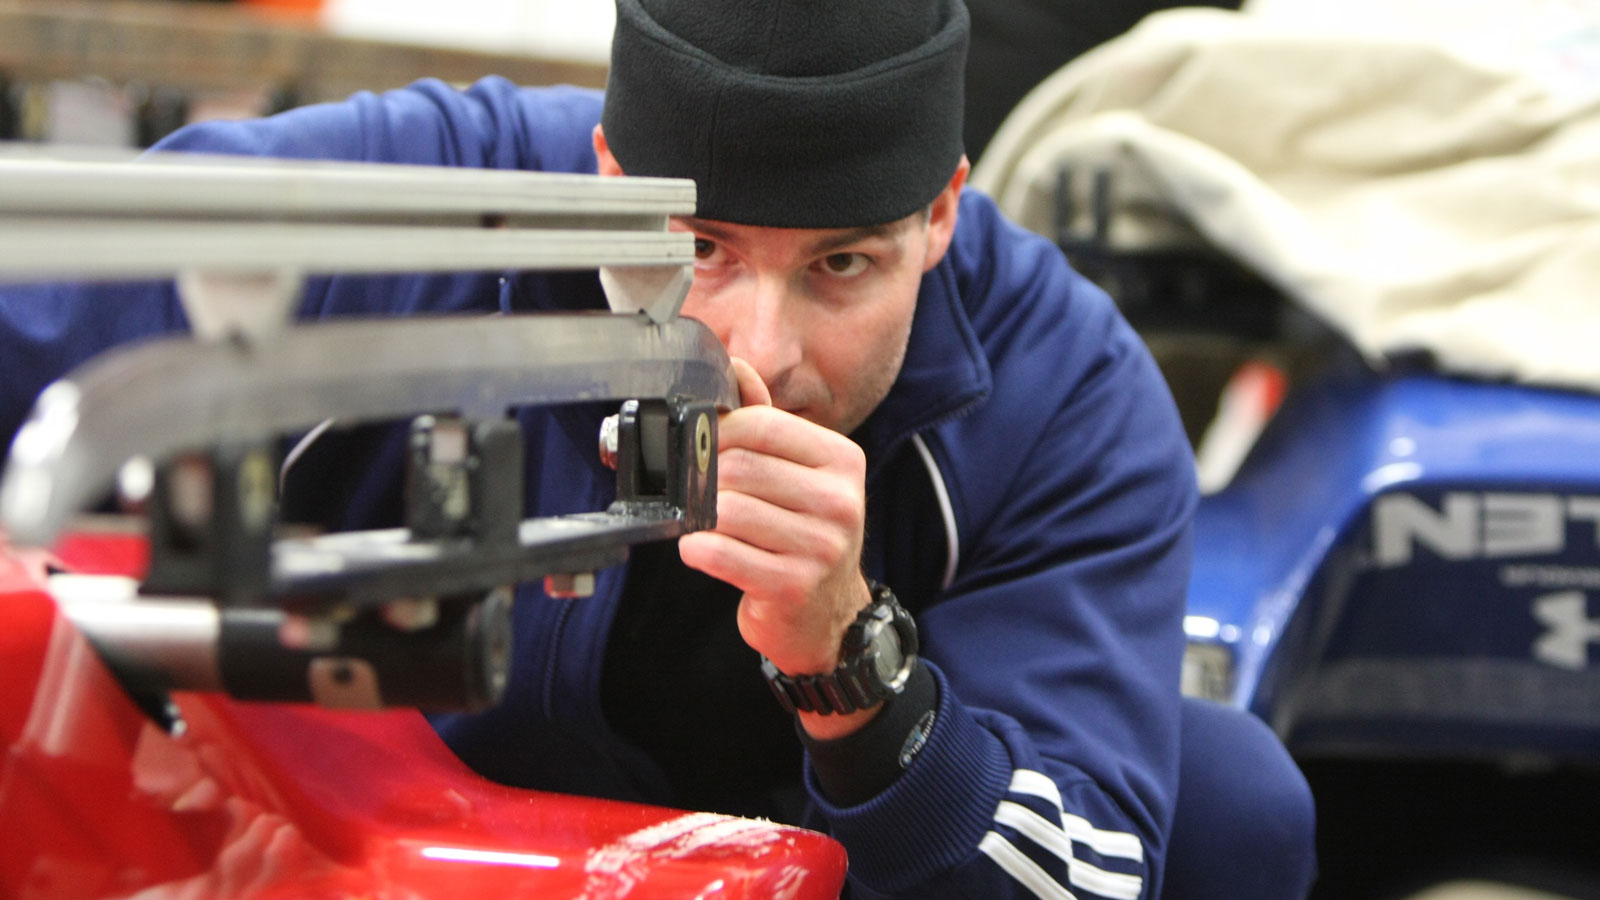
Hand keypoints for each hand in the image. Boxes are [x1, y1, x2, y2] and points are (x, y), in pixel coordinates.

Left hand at [678, 358, 876, 737]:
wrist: (829, 618)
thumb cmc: (805, 539)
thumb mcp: (798, 475)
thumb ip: (766, 422)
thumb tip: (736, 367)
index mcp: (841, 461)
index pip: (762, 424)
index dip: (718, 432)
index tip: (705, 449)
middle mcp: (840, 500)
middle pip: (739, 466)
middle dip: (706, 480)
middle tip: (700, 494)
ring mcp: (822, 545)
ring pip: (727, 509)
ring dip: (701, 518)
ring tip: (706, 525)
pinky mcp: (795, 586)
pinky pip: (723, 553)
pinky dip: (699, 549)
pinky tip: (703, 551)